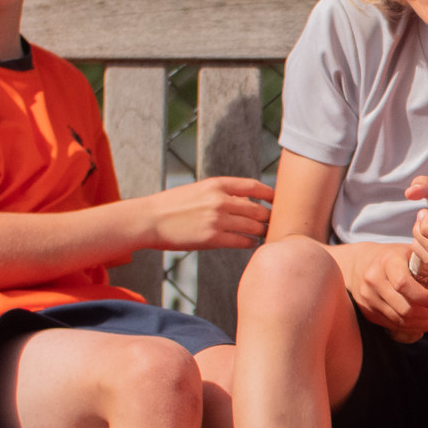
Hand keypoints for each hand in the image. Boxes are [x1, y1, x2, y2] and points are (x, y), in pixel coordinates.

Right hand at [145, 177, 274, 250]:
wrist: (149, 220)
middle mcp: (220, 200)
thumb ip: (223, 193)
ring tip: (268, 234)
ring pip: (253, 226)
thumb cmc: (173, 205)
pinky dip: (250, 242)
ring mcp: (217, 219)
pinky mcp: (212, 238)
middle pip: (258, 208)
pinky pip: (241, 241)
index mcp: (216, 184)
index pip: (253, 186)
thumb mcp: (199, 190)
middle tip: (278, 222)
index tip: (278, 199)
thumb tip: (247, 200)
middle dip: (270, 216)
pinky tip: (252, 243)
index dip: (270, 193)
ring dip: (263, 231)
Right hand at [338, 241, 427, 337]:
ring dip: (423, 323)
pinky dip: (411, 327)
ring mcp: (368, 298)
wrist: (359, 263)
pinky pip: (392, 325)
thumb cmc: (393, 257)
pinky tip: (424, 322)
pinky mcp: (368, 311)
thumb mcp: (412, 251)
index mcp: (387, 262)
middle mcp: (374, 280)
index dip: (424, 297)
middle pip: (403, 307)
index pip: (404, 284)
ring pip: (399, 320)